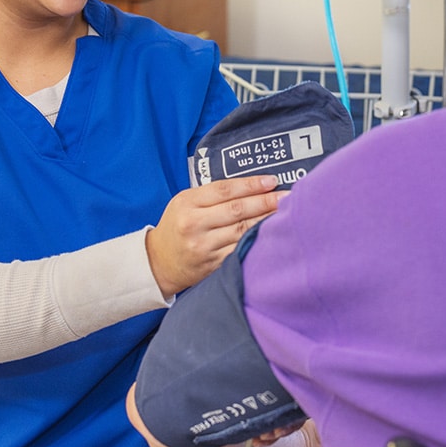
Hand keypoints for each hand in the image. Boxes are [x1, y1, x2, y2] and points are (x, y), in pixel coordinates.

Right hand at [146, 175, 282, 295]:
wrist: (159, 262)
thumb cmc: (177, 226)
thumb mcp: (185, 202)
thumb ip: (211, 194)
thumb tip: (251, 186)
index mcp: (187, 203)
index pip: (224, 190)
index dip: (250, 185)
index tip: (271, 181)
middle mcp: (194, 224)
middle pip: (236, 210)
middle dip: (265, 202)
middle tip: (286, 196)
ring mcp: (203, 247)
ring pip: (242, 231)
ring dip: (266, 220)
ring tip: (285, 213)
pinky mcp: (213, 264)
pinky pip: (240, 250)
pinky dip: (257, 240)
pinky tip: (270, 234)